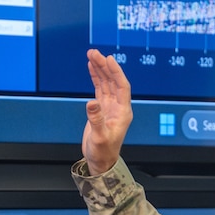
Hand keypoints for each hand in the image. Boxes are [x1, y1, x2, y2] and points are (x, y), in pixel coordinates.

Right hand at [83, 49, 133, 174]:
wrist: (100, 161)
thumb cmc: (103, 152)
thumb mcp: (99, 137)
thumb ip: (96, 119)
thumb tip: (92, 102)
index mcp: (123, 112)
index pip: (122, 87)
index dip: (116, 72)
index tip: (108, 60)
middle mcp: (118, 107)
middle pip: (113, 81)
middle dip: (105, 66)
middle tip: (94, 53)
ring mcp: (110, 107)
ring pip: (107, 83)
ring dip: (100, 69)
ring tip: (91, 55)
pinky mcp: (102, 108)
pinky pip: (100, 89)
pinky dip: (96, 77)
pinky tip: (92, 68)